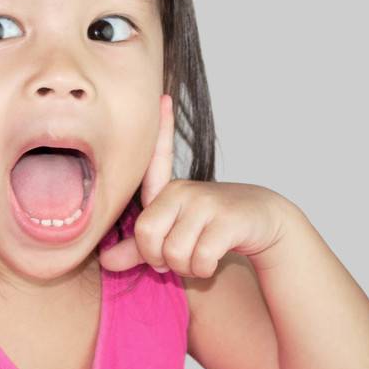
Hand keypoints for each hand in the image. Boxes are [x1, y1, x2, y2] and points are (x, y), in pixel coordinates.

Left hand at [98, 94, 295, 276]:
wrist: (261, 224)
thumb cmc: (209, 228)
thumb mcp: (171, 235)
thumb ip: (138, 249)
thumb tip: (106, 260)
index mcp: (167, 190)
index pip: (157, 160)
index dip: (160, 129)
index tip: (163, 98)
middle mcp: (183, 191)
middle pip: (147, 236)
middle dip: (159, 260)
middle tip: (175, 260)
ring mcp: (206, 203)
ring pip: (174, 253)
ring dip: (185, 268)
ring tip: (196, 259)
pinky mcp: (227, 220)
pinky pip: (199, 259)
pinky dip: (202, 271)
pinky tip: (211, 262)